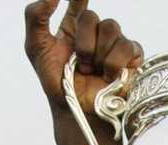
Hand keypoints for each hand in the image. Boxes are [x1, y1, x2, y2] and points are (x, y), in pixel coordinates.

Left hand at [25, 0, 143, 114]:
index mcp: (73, 28)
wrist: (77, 110)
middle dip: (82, 41)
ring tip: (92, 71)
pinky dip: (113, 63)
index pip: (78, 2)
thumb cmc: (57, 83)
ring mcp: (114, 44)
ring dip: (97, 53)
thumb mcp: (36, 48)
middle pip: (91, 17)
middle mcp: (95, 34)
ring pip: (111, 27)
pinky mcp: (131, 57)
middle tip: (80, 62)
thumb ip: (35, 17)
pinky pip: (127, 46)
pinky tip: (108, 75)